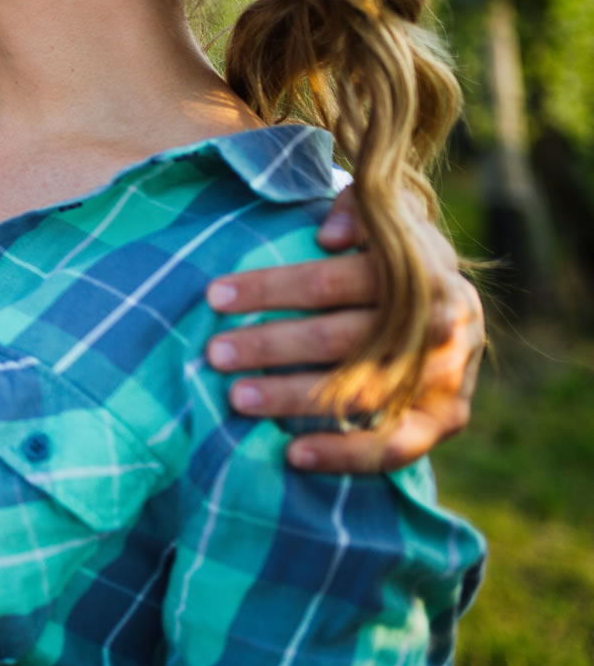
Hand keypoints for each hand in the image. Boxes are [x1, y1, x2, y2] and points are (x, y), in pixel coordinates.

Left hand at [204, 187, 483, 473]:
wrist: (450, 306)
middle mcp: (440, 327)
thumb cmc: (391, 256)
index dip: (272, 287)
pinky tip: (292, 456)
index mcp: (422, 271)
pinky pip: (393, 447)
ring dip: (293, 397)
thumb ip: (358, 210)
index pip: (333, 280)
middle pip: (340, 338)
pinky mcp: (444, 421)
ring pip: (361, 393)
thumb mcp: (385, 219)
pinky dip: (343, 454)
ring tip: (236, 398)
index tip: (214, 296)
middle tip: (215, 353)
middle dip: (270, 345)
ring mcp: (445, 378)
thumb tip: (330, 234)